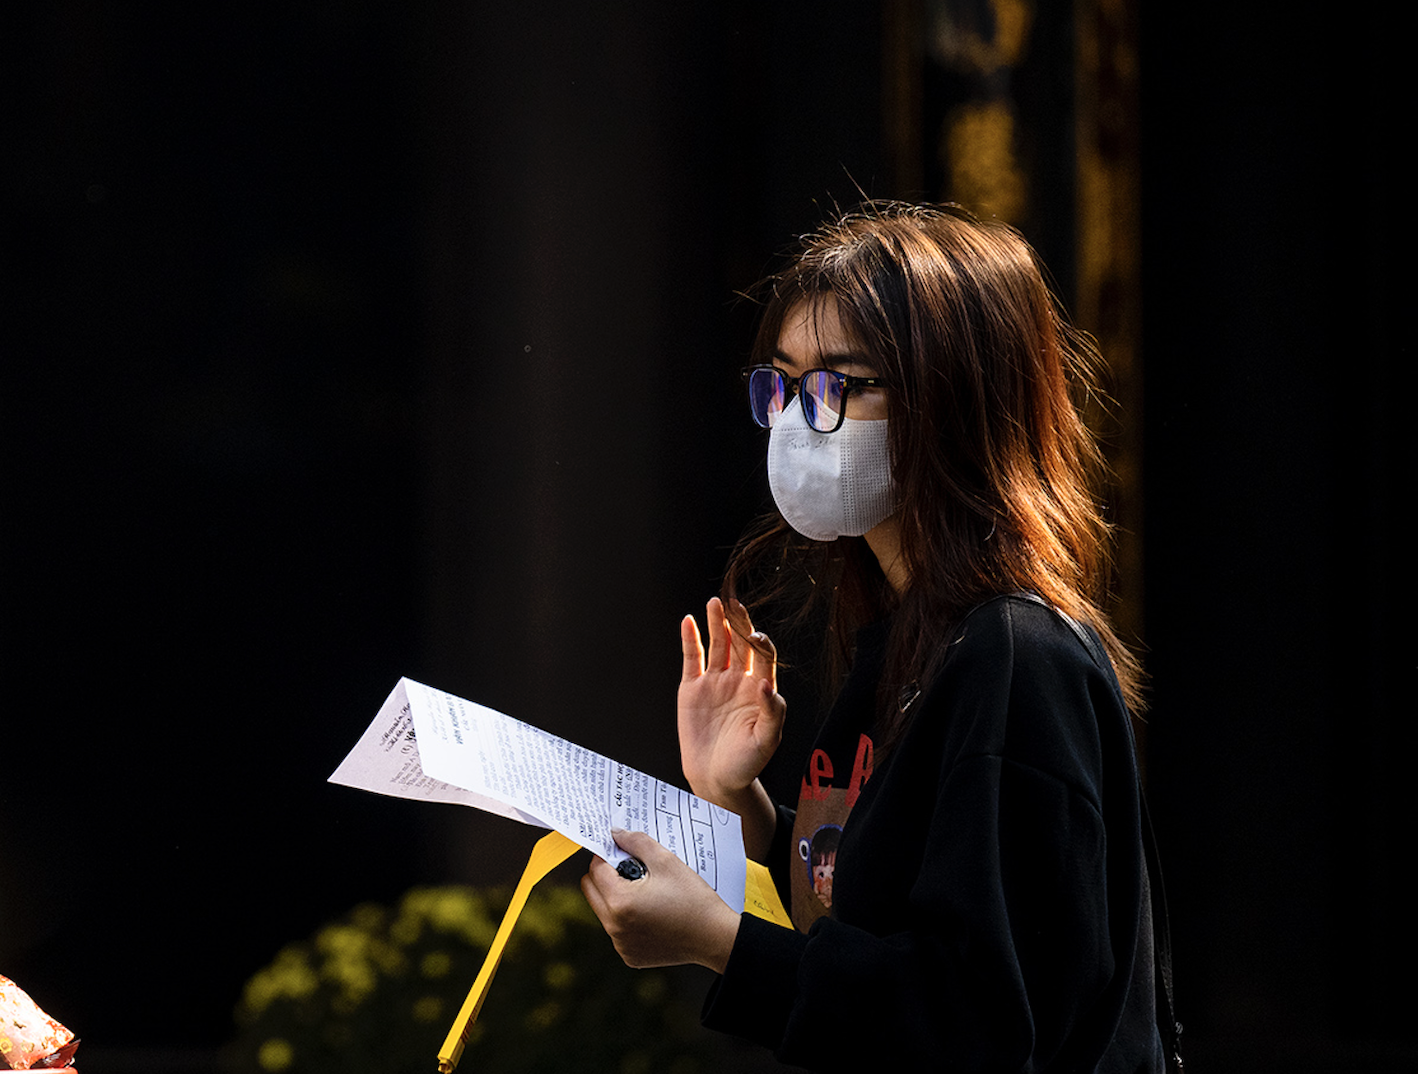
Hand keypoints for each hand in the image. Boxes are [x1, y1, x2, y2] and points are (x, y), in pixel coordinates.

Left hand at [580, 829, 739, 971]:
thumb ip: (636, 842)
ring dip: (616, 896)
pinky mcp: (630, 955)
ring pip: (603, 910)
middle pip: (591, 890)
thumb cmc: (693, 899)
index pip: (595, 868)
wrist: (714, 937)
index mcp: (619, 901)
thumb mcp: (666, 861)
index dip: (607, 854)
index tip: (623, 851)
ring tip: (646, 891)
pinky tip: (652, 912)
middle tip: (631, 869)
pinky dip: (627, 918)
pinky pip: (617, 930)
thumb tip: (615, 834)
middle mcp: (614, 926)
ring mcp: (621, 944)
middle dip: (605, 875)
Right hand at [678, 597, 785, 807]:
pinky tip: (689, 621)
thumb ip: (772, 712)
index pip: (764, 657)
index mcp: (760, 689)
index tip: (756, 637)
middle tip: (734, 604)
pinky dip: (690, 639)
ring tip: (715, 603)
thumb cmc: (747, 762)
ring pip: (717, 645)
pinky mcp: (692, 688)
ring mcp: (715, 682)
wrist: (716, 778)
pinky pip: (692, 658)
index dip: (760, 645)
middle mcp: (739, 680)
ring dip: (716, 623)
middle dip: (738, 624)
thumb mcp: (767, 740)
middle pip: (740, 644)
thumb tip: (768, 685)